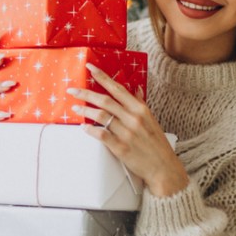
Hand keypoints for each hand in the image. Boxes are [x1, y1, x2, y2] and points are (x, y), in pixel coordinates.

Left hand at [68, 62, 187, 196]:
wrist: (163, 167)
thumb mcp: (151, 120)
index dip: (102, 77)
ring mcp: (127, 133)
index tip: (90, 68)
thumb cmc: (156, 144)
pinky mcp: (121, 147)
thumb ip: (141, 104)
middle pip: (105, 100)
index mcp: (140, 109)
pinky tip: (83, 127)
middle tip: (73, 90)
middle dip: (86, 93)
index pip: (117, 88)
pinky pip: (101, 134)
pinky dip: (90, 130)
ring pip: (100, 116)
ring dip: (85, 111)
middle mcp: (133, 118)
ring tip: (76, 108)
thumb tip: (136, 89)